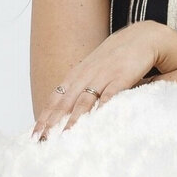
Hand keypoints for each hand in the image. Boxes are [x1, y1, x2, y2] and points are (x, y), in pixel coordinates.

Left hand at [33, 24, 172, 138]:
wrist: (142, 36)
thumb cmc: (117, 58)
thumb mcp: (94, 71)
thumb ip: (82, 89)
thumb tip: (68, 111)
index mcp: (78, 75)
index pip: (55, 98)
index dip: (44, 117)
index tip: (34, 135)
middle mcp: (86, 75)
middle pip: (64, 102)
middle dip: (51, 122)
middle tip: (41, 140)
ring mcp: (103, 75)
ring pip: (84, 101)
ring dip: (73, 120)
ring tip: (65, 137)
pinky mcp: (122, 76)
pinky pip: (110, 94)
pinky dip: (102, 107)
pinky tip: (96, 121)